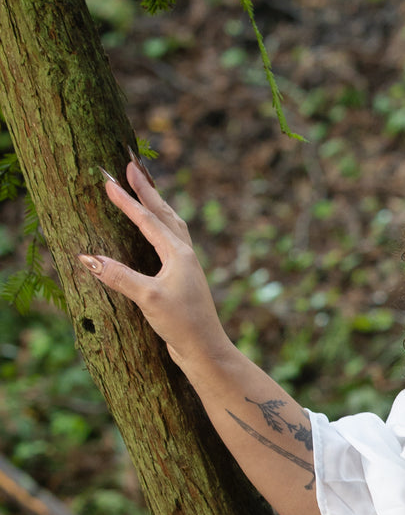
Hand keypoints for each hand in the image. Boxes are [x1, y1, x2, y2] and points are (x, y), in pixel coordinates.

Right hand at [79, 157, 231, 368]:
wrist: (206, 348)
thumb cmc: (182, 323)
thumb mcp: (147, 298)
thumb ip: (118, 276)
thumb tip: (87, 258)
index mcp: (178, 253)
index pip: (147, 219)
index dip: (127, 200)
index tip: (109, 180)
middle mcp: (185, 254)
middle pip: (163, 213)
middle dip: (145, 190)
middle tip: (130, 166)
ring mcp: (185, 265)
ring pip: (171, 225)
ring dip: (156, 205)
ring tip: (144, 190)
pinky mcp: (182, 277)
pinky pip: (171, 240)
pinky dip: (161, 226)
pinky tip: (155, 233)